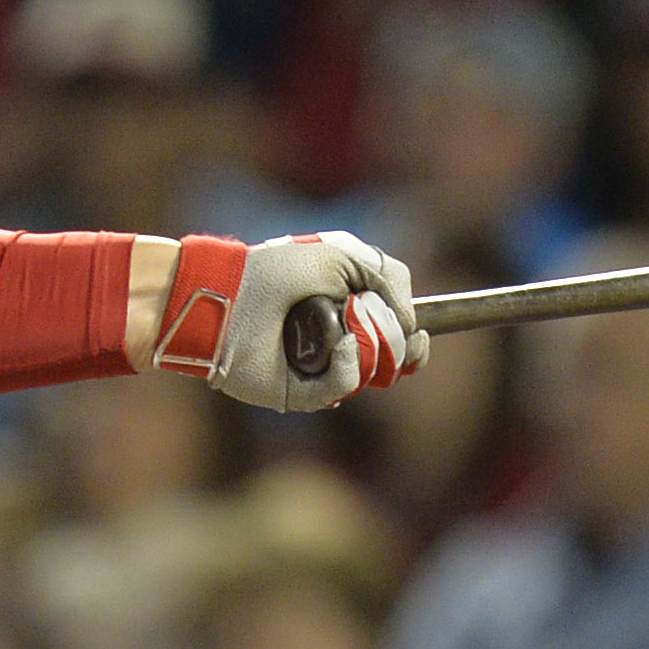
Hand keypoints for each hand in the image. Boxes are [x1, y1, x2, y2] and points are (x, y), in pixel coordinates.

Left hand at [149, 232, 423, 410]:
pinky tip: (341, 347)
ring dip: (375, 348)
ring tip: (351, 329)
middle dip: (399, 343)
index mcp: (350, 314)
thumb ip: (388, 277)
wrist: (228, 293)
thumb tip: (412, 323)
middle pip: (394, 361)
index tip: (420, 332)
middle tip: (384, 327)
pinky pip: (343, 387)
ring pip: (374, 375)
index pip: (399, 337)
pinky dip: (351, 366)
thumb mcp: (343, 255)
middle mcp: (339, 345)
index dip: (415, 338)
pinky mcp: (301, 393)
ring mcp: (320, 371)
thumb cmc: (278, 269)